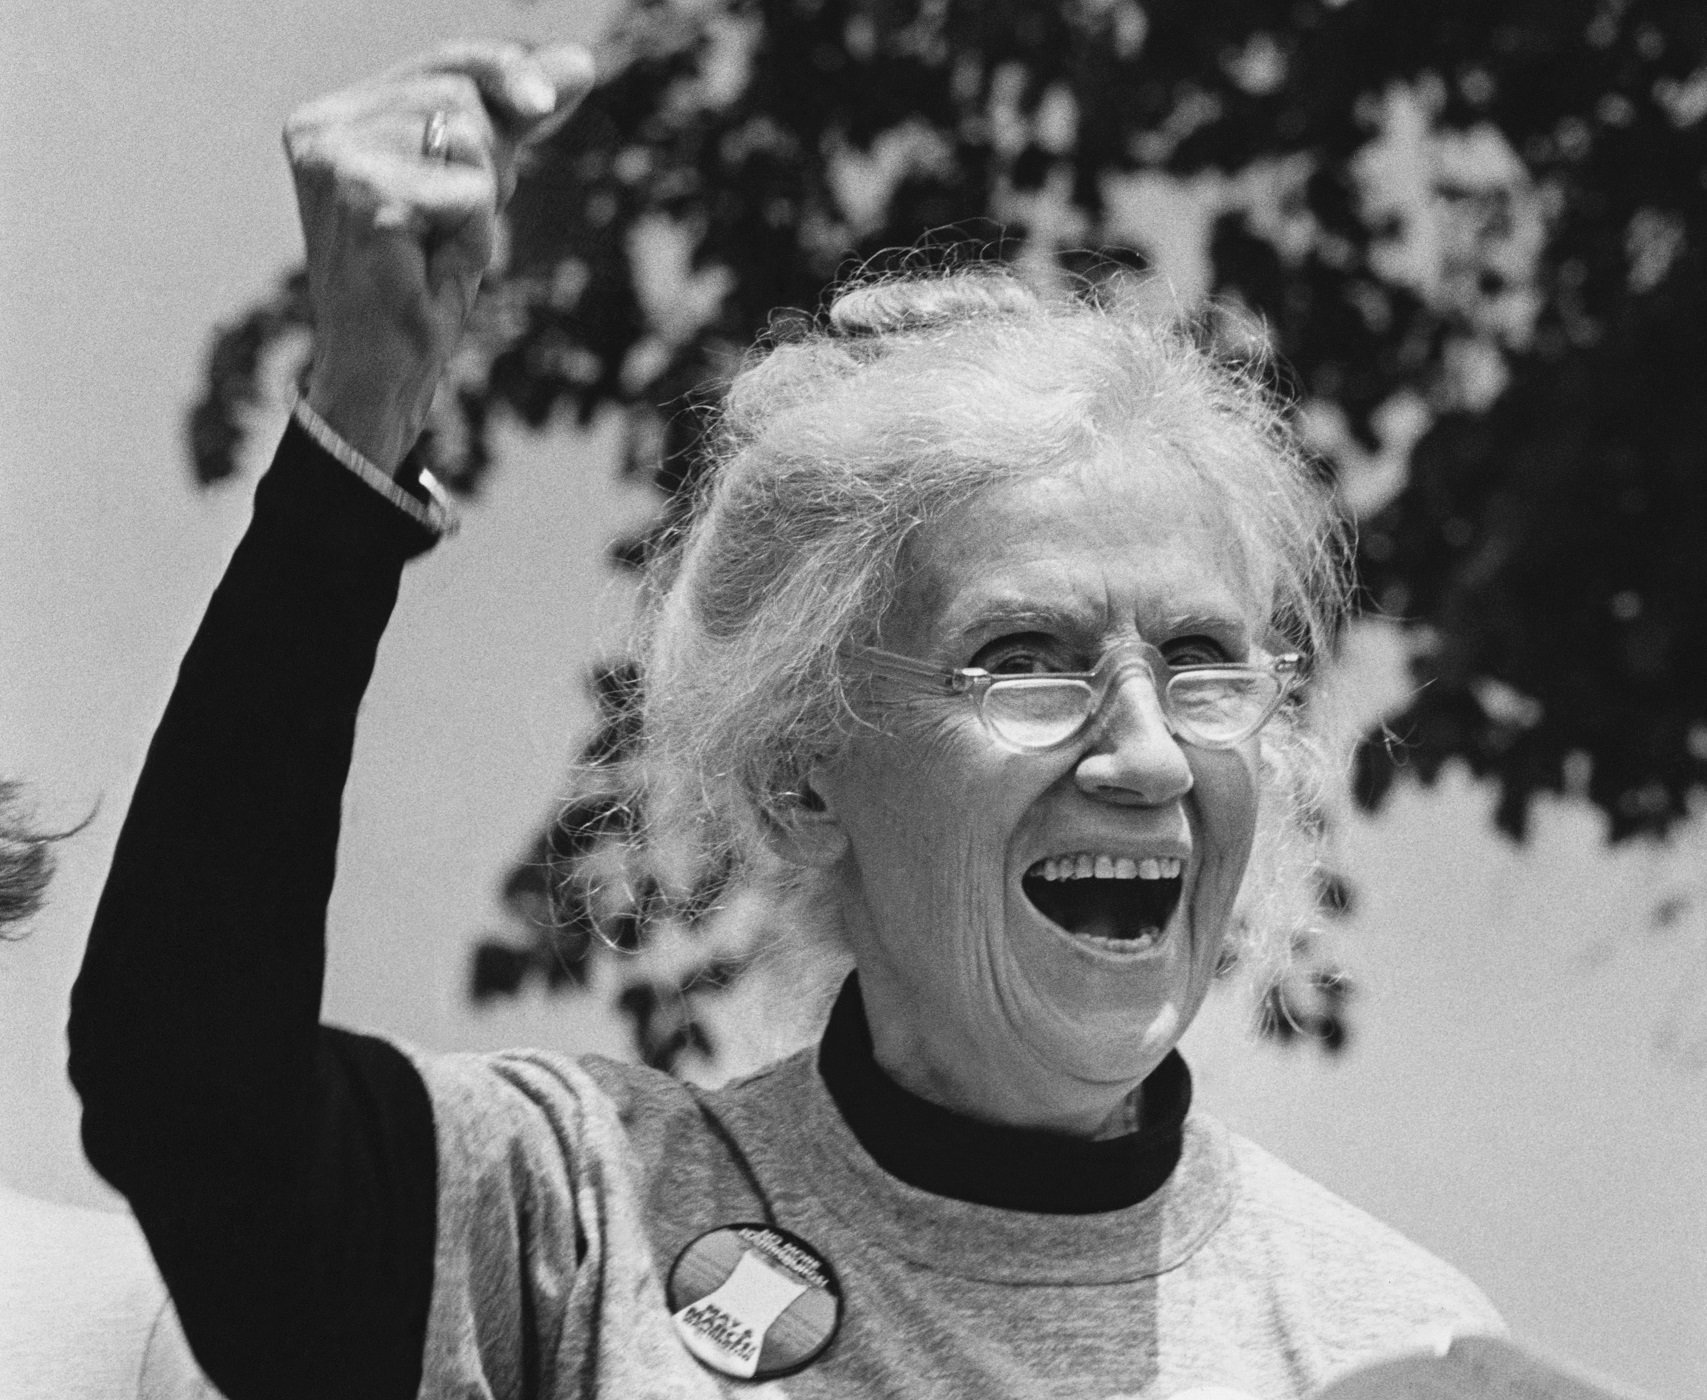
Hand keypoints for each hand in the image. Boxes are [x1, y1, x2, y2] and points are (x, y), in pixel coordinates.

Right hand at [285, 42, 593, 472]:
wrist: (386, 372)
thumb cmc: (423, 284)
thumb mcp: (476, 186)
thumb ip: (515, 121)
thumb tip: (579, 61)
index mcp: (336, 114)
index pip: (443, 62)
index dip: (507, 72)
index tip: (566, 88)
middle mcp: (321, 126)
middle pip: (460, 95)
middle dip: (491, 161)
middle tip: (457, 224)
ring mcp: (334, 160)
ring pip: (466, 138)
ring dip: (478, 204)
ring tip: (437, 247)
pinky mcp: (363, 199)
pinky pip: (466, 193)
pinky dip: (472, 234)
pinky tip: (433, 266)